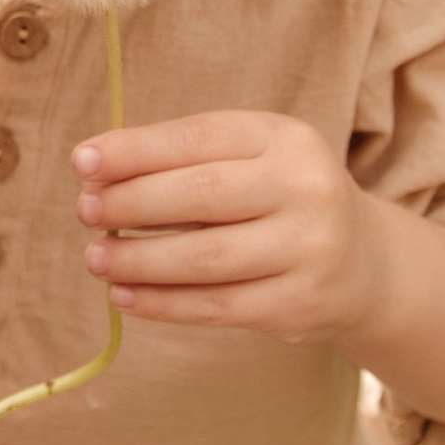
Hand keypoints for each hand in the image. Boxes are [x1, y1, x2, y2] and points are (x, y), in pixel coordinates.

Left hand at [73, 109, 384, 343]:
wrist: (363, 264)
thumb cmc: (279, 201)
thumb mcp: (250, 161)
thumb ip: (182, 163)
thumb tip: (94, 178)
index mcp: (287, 139)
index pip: (199, 139)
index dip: (135, 150)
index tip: (81, 162)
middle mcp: (306, 188)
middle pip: (200, 195)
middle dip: (131, 203)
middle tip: (85, 211)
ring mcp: (309, 249)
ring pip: (204, 258)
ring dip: (137, 259)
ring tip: (95, 257)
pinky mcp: (300, 304)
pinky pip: (216, 306)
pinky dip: (161, 303)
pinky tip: (124, 295)